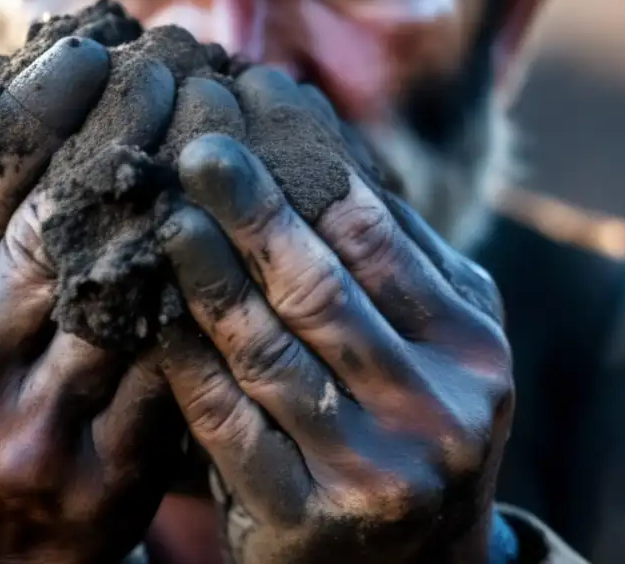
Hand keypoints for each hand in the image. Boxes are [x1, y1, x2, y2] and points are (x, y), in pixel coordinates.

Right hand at [0, 37, 182, 563]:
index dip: (41, 109)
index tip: (95, 48)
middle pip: (54, 226)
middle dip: (121, 131)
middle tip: (172, 64)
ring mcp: (31, 432)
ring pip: (123, 288)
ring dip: (177, 193)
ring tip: (215, 122)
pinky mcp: (104, 478)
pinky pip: (168, 362)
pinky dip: (200, 286)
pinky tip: (234, 221)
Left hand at [158, 69, 512, 562]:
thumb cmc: (409, 420)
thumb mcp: (432, 340)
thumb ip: (390, 255)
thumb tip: (316, 139)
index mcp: (475, 346)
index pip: (378, 237)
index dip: (310, 164)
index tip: (256, 106)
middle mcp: (441, 410)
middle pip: (321, 288)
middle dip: (251, 210)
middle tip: (196, 147)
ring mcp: (377, 472)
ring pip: (269, 352)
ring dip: (207, 277)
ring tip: (163, 215)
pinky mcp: (309, 520)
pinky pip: (229, 424)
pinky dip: (185, 362)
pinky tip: (149, 312)